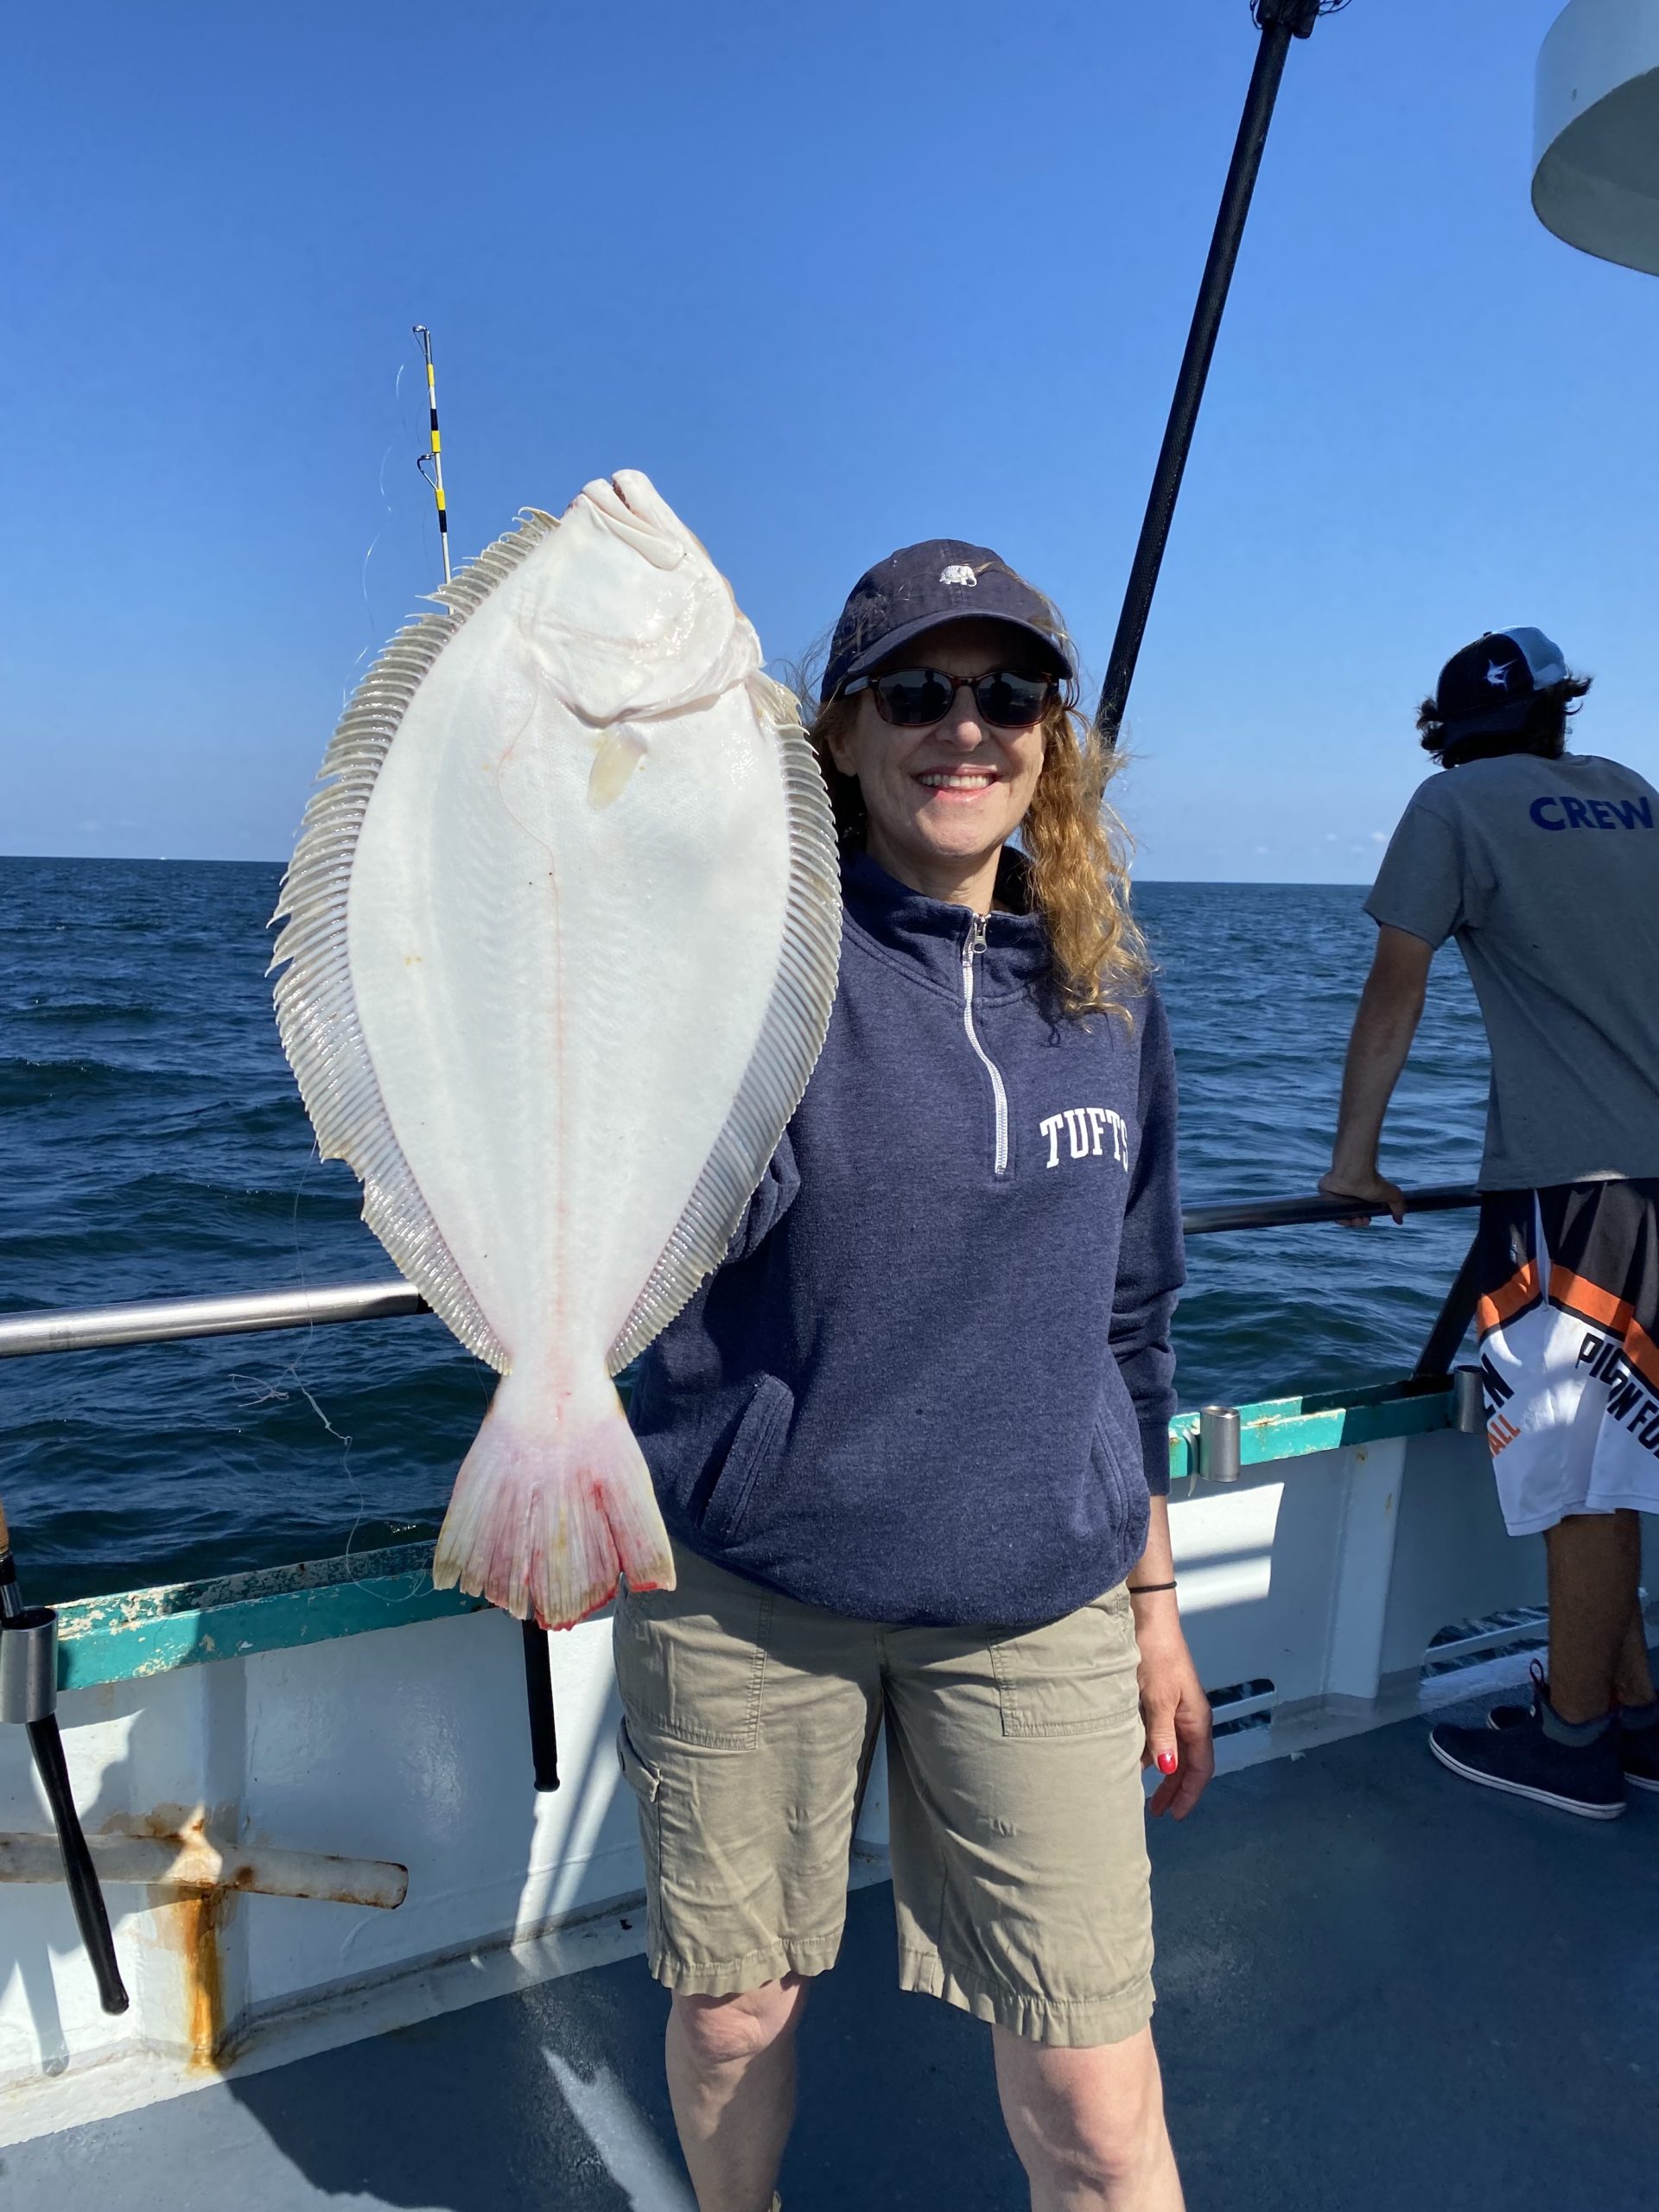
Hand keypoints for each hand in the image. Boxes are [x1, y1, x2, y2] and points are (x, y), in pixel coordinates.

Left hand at [1133, 1604, 1213, 1817]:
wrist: (1148, 1619)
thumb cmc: (1156, 1656)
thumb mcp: (1157, 1699)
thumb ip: (1161, 1735)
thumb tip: (1167, 1769)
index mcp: (1196, 1720)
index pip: (1201, 1767)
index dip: (1189, 1793)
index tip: (1174, 1815)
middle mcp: (1190, 1717)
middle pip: (1187, 1762)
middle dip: (1174, 1788)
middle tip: (1155, 1811)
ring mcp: (1176, 1708)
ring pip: (1172, 1748)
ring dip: (1159, 1769)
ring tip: (1139, 1788)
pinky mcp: (1160, 1698)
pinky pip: (1159, 1733)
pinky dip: (1149, 1749)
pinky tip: (1133, 1756)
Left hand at [1318, 1166, 1406, 1226]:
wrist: (1356, 1172)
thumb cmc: (1373, 1181)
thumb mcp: (1392, 1195)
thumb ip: (1399, 1207)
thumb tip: (1400, 1221)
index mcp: (1360, 1194)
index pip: (1360, 1212)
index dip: (1363, 1220)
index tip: (1368, 1220)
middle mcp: (1348, 1195)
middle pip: (1349, 1215)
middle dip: (1357, 1222)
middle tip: (1362, 1221)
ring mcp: (1335, 1194)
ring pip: (1338, 1214)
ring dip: (1347, 1221)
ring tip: (1354, 1221)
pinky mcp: (1324, 1192)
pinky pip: (1326, 1209)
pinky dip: (1334, 1215)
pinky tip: (1342, 1217)